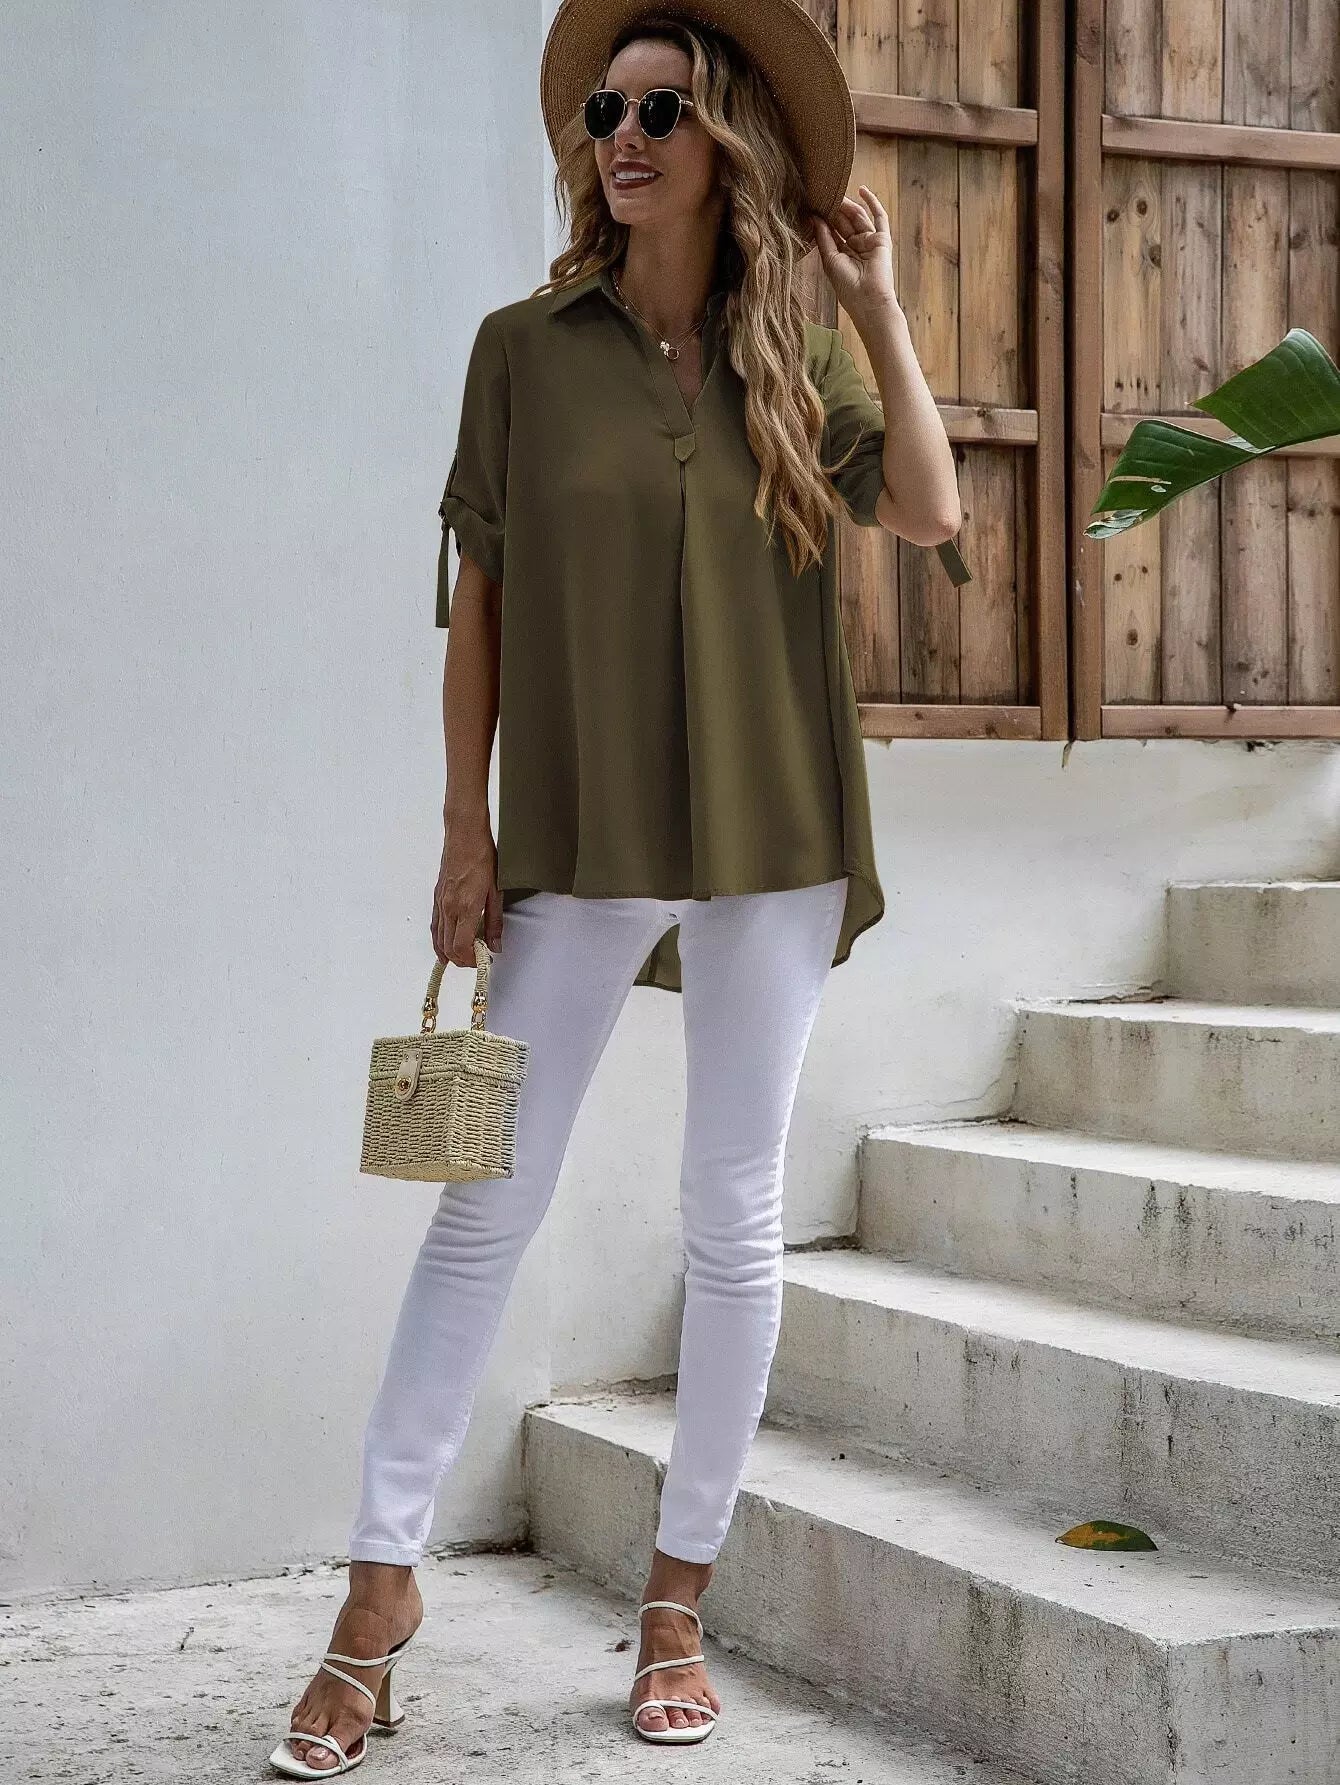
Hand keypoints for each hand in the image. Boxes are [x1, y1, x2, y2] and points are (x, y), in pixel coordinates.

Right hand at [432, 817, 502, 966]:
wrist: (464, 835)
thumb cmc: (483, 858)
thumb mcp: (496, 891)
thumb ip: (495, 922)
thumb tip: (495, 945)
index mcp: (465, 908)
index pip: (461, 947)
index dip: (471, 960)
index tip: (483, 959)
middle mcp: (448, 908)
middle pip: (447, 948)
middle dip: (462, 959)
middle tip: (477, 959)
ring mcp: (440, 903)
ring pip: (438, 939)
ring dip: (449, 952)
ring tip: (464, 956)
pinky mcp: (437, 897)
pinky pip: (435, 926)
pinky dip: (440, 940)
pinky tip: (446, 944)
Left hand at [813, 186, 898, 325]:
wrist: (869, 300)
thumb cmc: (847, 287)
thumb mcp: (830, 259)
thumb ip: (823, 237)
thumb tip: (814, 217)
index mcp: (841, 254)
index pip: (832, 231)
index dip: (823, 218)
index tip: (812, 204)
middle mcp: (855, 247)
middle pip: (844, 222)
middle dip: (834, 208)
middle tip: (822, 194)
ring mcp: (869, 242)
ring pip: (857, 217)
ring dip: (847, 204)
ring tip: (835, 192)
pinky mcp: (882, 239)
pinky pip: (879, 217)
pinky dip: (872, 203)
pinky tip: (862, 190)